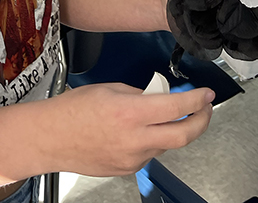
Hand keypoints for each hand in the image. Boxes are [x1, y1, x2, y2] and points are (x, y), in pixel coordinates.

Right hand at [44, 83, 213, 176]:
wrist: (51, 138)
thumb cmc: (73, 110)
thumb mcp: (110, 88)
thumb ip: (139, 93)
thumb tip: (160, 96)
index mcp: (130, 112)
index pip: (176, 107)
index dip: (197, 100)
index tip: (206, 94)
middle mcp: (135, 138)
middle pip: (183, 135)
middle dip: (201, 121)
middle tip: (205, 109)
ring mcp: (132, 158)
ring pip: (166, 144)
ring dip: (174, 129)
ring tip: (167, 115)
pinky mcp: (127, 169)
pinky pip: (150, 153)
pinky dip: (154, 140)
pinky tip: (143, 130)